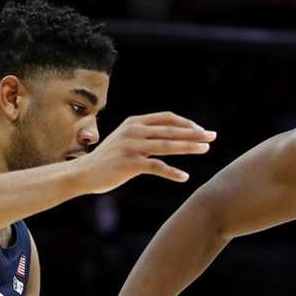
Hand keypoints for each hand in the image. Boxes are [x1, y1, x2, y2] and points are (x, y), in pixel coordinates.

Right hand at [72, 112, 214, 193]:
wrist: (84, 173)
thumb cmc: (109, 159)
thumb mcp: (126, 140)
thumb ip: (145, 135)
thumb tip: (171, 135)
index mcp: (134, 122)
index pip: (166, 118)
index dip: (186, 123)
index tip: (201, 130)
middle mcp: (134, 131)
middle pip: (171, 130)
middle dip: (194, 133)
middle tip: (212, 137)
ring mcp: (131, 146)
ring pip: (167, 145)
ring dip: (189, 147)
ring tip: (205, 150)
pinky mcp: (129, 164)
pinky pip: (156, 167)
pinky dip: (172, 172)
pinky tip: (184, 177)